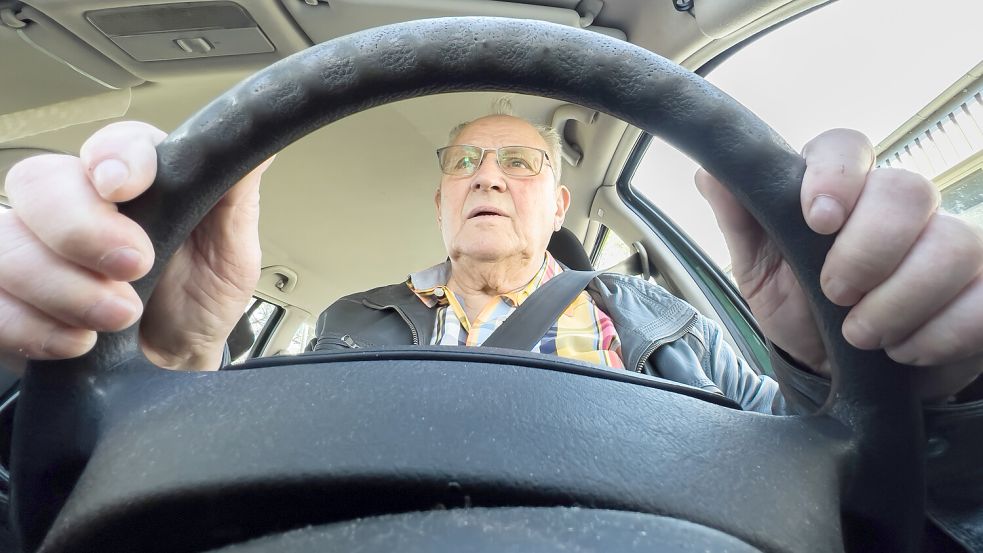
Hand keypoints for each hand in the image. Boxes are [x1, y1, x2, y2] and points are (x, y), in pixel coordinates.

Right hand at [1, 121, 271, 371]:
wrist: (177, 364)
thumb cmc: (201, 299)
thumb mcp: (232, 251)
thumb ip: (233, 196)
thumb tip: (256, 143)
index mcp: (137, 181)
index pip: (111, 145)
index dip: (111, 157)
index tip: (123, 185)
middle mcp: (78, 205)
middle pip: (39, 182)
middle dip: (80, 228)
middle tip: (132, 266)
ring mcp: (35, 249)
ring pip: (6, 242)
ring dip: (61, 286)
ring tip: (116, 316)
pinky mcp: (9, 298)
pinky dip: (29, 325)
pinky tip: (74, 342)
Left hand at [697, 128, 982, 399]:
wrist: (836, 369)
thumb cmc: (798, 305)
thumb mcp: (758, 267)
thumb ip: (740, 218)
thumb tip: (710, 170)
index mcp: (839, 188)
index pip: (846, 146)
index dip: (836, 176)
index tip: (816, 219)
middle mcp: (899, 205)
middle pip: (908, 191)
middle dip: (868, 251)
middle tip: (835, 295)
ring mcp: (949, 243)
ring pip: (953, 245)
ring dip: (900, 301)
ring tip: (863, 334)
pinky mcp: (980, 289)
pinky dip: (943, 332)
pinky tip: (907, 349)